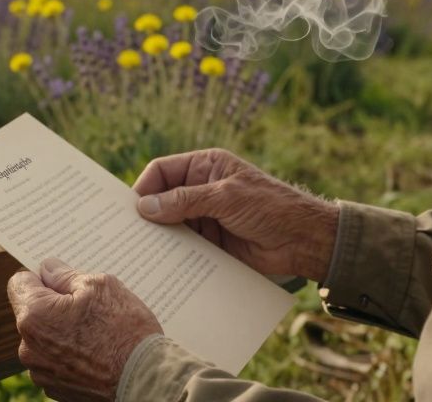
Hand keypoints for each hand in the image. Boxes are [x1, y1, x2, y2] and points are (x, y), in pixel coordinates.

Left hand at [7, 258, 162, 400]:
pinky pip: (55, 362)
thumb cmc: (126, 331)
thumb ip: (65, 275)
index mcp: (34, 317)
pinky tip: (96, 353)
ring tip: (96, 334)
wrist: (146, 380)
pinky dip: (70, 355)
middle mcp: (29, 348)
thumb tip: (48, 270)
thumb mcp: (100, 286)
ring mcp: (41, 373)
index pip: (18, 283)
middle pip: (32, 313)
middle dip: (54, 306)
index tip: (59, 280)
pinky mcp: (55, 390)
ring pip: (45, 339)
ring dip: (62, 332)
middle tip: (88, 307)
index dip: (40, 277)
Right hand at [134, 148, 338, 281]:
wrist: (304, 241)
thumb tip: (145, 206)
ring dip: (159, 237)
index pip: (163, 171)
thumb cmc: (270, 206)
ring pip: (171, 225)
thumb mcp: (225, 197)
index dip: (145, 187)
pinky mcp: (211, 243)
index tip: (131, 209)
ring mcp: (205, 217)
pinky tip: (161, 264)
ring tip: (140, 252)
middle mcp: (201, 189)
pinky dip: (173, 254)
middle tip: (127, 233)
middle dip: (148, 214)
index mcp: (206, 166)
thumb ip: (185, 200)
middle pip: (163, 199)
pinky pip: (184, 247)